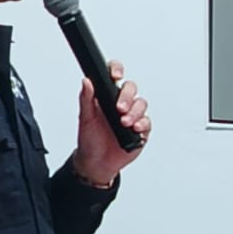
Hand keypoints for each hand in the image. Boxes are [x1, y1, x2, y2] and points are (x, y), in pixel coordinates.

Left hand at [71, 60, 149, 186]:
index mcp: (107, 96)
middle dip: (127, 97)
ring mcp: (132, 116)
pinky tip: (135, 129)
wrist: (96, 163)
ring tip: (124, 122)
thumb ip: (86, 99)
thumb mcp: (85, 118)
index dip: (117, 70)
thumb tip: (86, 81)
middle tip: (119, 108)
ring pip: (141, 104)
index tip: (115, 76)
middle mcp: (121, 103)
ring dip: (134, 112)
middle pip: (131, 88)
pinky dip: (142, 124)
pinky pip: (147, 122)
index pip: (114, 75)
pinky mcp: (141, 130)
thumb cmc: (90, 139)